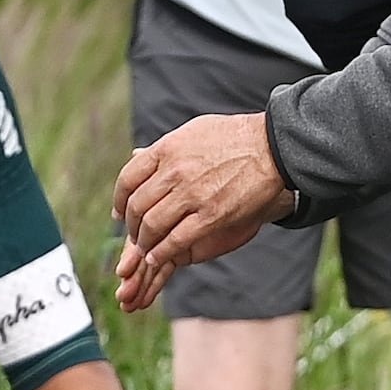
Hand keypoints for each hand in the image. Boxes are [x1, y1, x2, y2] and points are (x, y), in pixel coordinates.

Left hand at [108, 112, 297, 311]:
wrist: (271, 147)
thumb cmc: (233, 138)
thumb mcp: (191, 132)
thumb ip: (163, 148)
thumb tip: (136, 154)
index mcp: (167, 149)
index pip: (127, 179)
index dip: (119, 200)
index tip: (119, 213)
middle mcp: (174, 171)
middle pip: (136, 206)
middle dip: (132, 227)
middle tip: (135, 236)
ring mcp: (192, 194)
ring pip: (152, 226)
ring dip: (145, 243)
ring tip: (147, 249)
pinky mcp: (211, 215)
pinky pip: (175, 240)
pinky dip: (161, 252)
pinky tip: (158, 257)